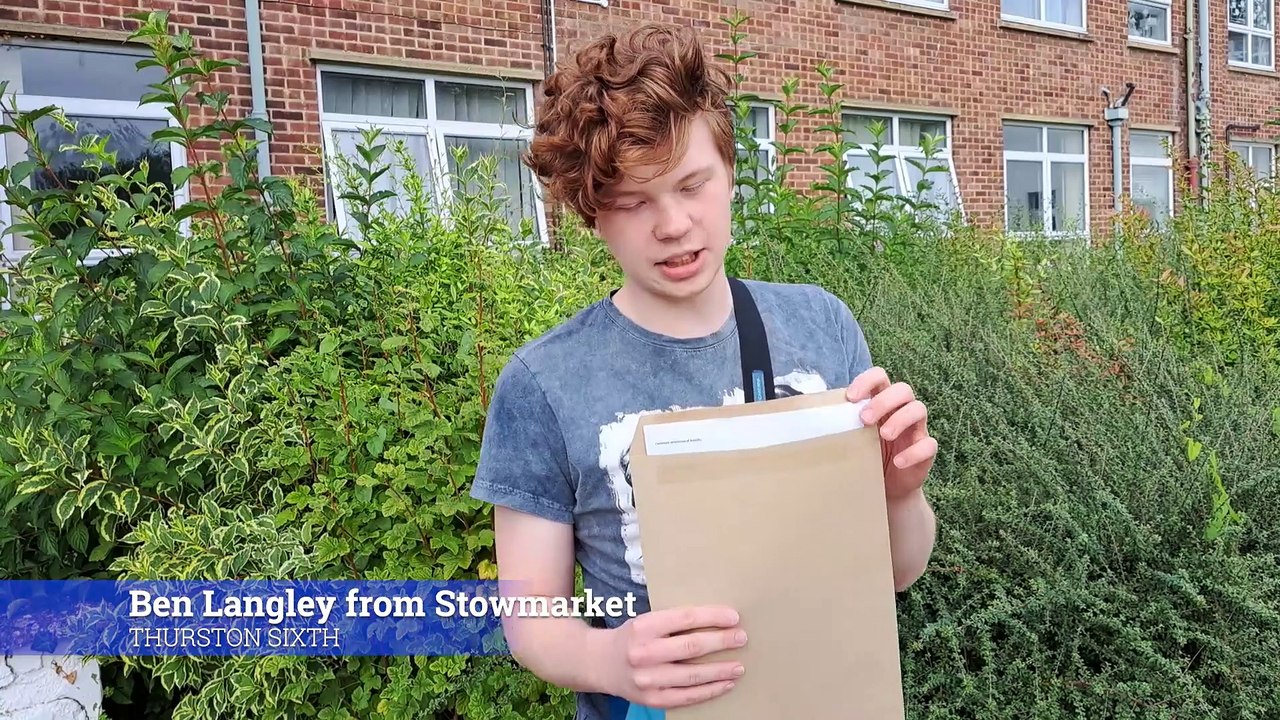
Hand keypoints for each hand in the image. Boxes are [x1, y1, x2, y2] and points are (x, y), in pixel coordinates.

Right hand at [598, 605, 746, 708]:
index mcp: (644, 627)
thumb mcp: (646, 621)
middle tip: (741, 638)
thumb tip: (716, 621)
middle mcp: (644, 653)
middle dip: (721, 642)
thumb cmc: (631, 638)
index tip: (734, 617)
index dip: (713, 617)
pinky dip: (710, 691)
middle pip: (692, 646)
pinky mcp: (653, 699)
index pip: (685, 618)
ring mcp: (648, 679)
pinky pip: (687, 696)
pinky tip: (725, 684)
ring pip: (693, 675)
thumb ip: (674, 622)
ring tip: (739, 666)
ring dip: (720, 670)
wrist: (599, 663)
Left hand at [846, 366, 937, 500]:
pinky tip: (898, 462)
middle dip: (883, 401)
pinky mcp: (925, 450)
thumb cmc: (864, 454)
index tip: (851, 397)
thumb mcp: (851, 436)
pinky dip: (914, 452)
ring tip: (883, 435)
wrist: (884, 488)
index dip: (867, 381)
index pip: (880, 377)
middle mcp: (901, 410)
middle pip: (903, 389)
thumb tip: (805, 417)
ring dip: (900, 420)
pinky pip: (929, 445)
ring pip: (919, 409)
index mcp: (882, 401)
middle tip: (864, 419)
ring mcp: (915, 429)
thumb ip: (840, 423)